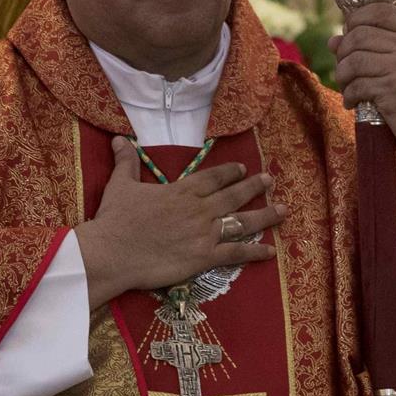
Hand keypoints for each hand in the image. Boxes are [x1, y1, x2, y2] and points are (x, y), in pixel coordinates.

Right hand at [77, 136, 285, 306]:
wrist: (111, 253)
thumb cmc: (114, 219)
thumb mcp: (120, 185)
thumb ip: (127, 162)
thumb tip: (120, 139)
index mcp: (181, 191)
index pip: (213, 178)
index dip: (230, 173)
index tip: (243, 169)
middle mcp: (199, 209)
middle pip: (234, 196)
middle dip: (255, 187)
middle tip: (271, 180)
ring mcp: (204, 233)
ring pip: (242, 222)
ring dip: (265, 216)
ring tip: (284, 210)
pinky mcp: (204, 257)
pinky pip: (236, 253)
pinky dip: (255, 252)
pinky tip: (271, 251)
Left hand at [328, 3, 395, 191]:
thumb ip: (368, 50)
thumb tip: (333, 40)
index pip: (381, 10)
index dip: (357, 18)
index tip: (348, 34)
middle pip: (360, 34)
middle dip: (343, 53)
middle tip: (344, 72)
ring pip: (354, 59)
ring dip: (342, 75)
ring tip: (347, 88)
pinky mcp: (394, 90)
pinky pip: (357, 84)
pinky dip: (349, 96)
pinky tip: (353, 103)